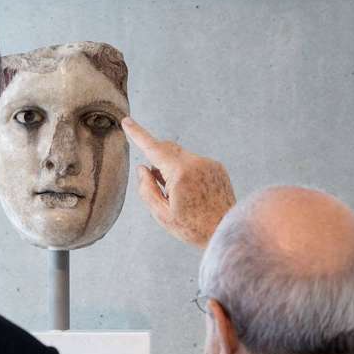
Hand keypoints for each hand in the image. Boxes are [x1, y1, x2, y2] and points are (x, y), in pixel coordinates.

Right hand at [122, 117, 235, 248]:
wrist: (226, 231)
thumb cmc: (193, 228)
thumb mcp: (162, 214)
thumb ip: (147, 189)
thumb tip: (143, 169)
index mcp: (180, 173)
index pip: (153, 148)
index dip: (137, 134)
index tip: (127, 122)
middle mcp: (196, 163)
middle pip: (167, 149)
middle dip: (157, 160)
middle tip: (158, 184)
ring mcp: (209, 163)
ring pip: (181, 156)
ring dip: (173, 168)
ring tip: (180, 196)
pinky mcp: (217, 167)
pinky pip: (194, 163)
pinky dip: (186, 172)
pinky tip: (193, 194)